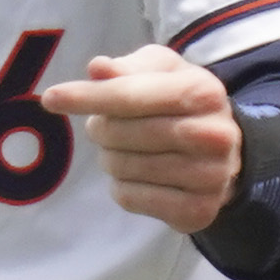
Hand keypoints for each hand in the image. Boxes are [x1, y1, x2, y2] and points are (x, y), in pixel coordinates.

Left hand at [39, 47, 238, 231]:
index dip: (87, 97)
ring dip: (110, 158)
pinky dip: (121, 186)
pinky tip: (137, 175)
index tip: (50, 98)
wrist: (229, 154)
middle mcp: (213, 135)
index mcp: (203, 92)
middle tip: (104, 126)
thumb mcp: (164, 72)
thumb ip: (130, 67)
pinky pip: (130, 199)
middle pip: (121, 134)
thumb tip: (97, 68)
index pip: (130, 96)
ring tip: (125, 149)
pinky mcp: (197, 211)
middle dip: (100, 128)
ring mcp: (209, 178)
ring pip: (122, 168)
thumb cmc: (183, 103)